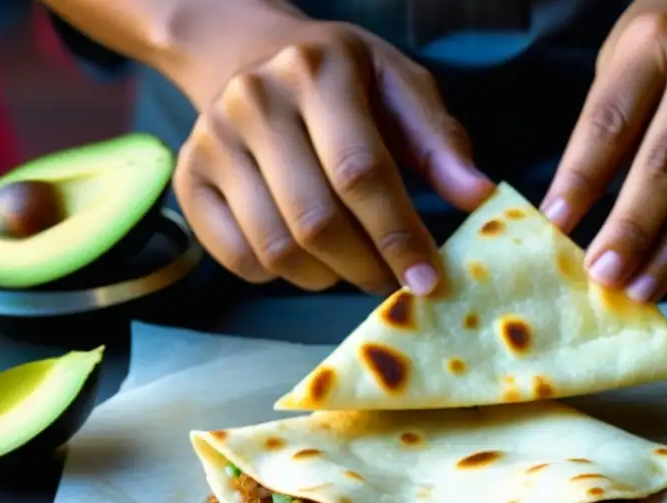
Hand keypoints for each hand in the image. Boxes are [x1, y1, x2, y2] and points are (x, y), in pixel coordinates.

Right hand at [172, 21, 493, 292]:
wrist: (251, 57)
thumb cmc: (344, 83)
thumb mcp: (400, 88)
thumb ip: (440, 142)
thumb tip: (478, 198)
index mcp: (316, 71)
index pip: (359, 172)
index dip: (398, 235)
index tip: (428, 280)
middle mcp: (254, 101)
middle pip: (315, 220)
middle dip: (366, 268)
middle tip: (393, 281)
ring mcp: (212, 141)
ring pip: (276, 249)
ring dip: (328, 278)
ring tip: (355, 266)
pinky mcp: (188, 179)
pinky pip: (239, 260)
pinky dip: (283, 277)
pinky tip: (310, 258)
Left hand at [541, 1, 666, 301]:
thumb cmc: (663, 63)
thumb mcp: (618, 74)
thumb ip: (600, 144)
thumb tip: (574, 230)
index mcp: (657, 41)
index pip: (611, 124)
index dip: (580, 183)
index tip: (556, 230)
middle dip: (633, 233)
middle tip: (606, 278)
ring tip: (642, 289)